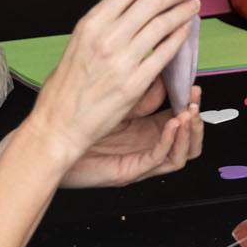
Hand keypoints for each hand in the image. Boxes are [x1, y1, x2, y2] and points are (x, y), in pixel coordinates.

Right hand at [25, 0, 199, 167]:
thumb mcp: (78, 43)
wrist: (59, 124)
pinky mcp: (135, 84)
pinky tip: (187, 28)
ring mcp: (122, 61)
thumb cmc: (67, 86)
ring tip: (193, 3)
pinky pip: (165, 53)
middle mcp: (106, 38)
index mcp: (90, 24)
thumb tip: (133, 7)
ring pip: (162, 24)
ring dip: (183, 10)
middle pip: (151, 2)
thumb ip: (104, 25)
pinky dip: (179, 37)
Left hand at [60, 83, 205, 187]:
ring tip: (189, 114)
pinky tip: (174, 125)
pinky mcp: (131, 171)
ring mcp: (140, 160)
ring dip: (190, 133)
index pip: (179, 119)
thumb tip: (162, 75)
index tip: (193, 86)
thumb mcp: (115, 102)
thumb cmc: (74, 125)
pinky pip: (161, 159)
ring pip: (182, 153)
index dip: (190, 104)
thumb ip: (140, 93)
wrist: (49, 147)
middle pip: (188, 139)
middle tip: (195, 101)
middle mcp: (146, 146)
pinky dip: (171, 141)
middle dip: (197, 119)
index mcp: (145, 129)